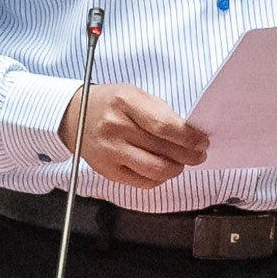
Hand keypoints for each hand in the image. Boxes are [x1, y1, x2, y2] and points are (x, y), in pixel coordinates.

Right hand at [62, 85, 208, 188]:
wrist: (73, 116)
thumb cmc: (109, 103)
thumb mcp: (134, 95)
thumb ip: (160, 112)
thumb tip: (190, 134)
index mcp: (125, 102)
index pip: (164, 125)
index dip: (189, 137)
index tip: (202, 141)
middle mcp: (115, 127)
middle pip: (163, 149)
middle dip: (189, 155)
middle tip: (199, 154)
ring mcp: (110, 152)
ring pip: (156, 170)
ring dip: (176, 169)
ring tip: (181, 162)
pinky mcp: (107, 171)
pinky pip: (143, 182)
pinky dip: (159, 178)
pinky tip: (162, 168)